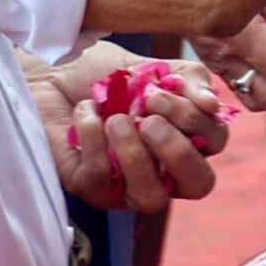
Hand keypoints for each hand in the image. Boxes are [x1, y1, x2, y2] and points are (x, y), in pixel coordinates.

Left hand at [34, 44, 229, 212]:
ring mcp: (127, 184)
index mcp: (185, 136)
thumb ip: (190, 81)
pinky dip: (95, 144)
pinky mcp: (90, 188)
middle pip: (197, 184)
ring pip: (152, 197)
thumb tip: (213, 105)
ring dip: (137, 157)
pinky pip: (102, 180)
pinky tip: (87, 115)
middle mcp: (162, 167)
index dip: (195, 122)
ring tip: (116, 120)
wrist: (50, 70)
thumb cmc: (105, 72)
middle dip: (178, 153)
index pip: (214, 143)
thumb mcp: (154, 67)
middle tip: (150, 120)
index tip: (161, 93)